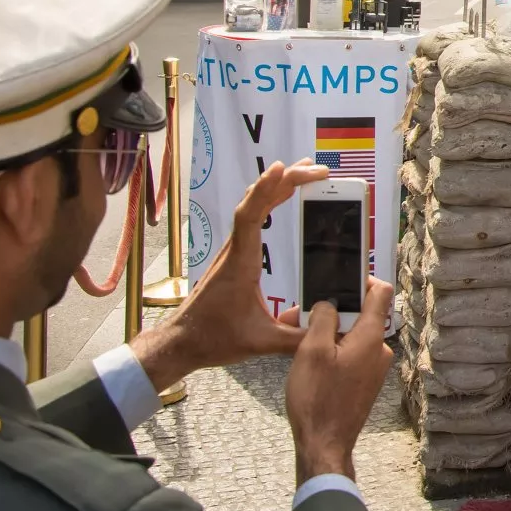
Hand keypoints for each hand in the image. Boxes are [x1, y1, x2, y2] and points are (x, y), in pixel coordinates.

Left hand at [130, 158, 327, 392]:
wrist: (181, 342)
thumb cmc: (213, 338)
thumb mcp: (260, 342)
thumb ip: (297, 337)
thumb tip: (330, 331)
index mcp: (241, 263)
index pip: (250, 215)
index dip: (266, 189)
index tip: (284, 168)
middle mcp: (235, 250)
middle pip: (256, 202)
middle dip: (286, 181)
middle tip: (319, 171)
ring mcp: (233, 251)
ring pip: (253, 207)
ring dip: (277, 187)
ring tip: (305, 174)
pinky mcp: (234, 257)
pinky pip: (251, 218)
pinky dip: (268, 201)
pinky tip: (283, 197)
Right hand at [285, 277, 394, 485]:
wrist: (324, 444)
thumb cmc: (317, 398)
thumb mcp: (311, 351)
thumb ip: (323, 318)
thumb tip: (329, 304)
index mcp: (371, 337)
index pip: (380, 292)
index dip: (362, 281)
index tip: (338, 281)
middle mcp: (379, 350)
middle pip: (360, 316)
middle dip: (331, 313)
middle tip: (297, 318)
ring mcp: (374, 368)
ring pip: (351, 337)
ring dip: (327, 334)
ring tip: (297, 343)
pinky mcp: (364, 383)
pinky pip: (350, 356)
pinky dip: (332, 352)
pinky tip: (309, 363)